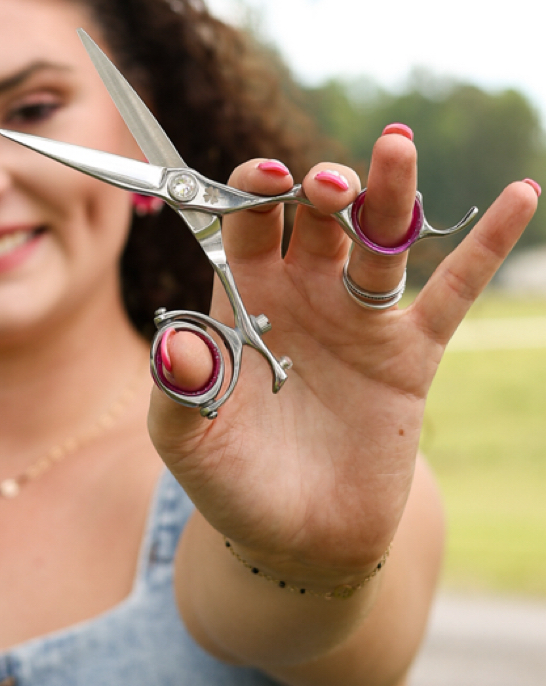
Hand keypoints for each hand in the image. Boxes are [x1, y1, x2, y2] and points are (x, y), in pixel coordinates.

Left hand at [148, 129, 538, 586]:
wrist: (296, 539)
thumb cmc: (230, 481)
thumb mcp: (186, 438)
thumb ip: (178, 388)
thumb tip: (174, 342)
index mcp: (244, 301)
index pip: (248, 225)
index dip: (253, 193)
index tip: (264, 179)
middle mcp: (302, 297)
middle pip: (316, 220)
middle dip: (321, 189)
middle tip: (326, 186)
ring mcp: (357, 322)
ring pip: (379, 241)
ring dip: (387, 194)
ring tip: (395, 146)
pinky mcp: (408, 356)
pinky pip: (453, 293)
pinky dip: (485, 247)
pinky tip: (520, 194)